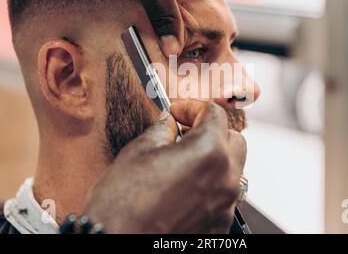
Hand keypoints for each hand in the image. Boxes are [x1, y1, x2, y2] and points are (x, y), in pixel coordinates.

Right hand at [84, 100, 246, 233]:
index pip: (215, 114)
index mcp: (209, 152)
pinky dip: (209, 184)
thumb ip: (160, 131)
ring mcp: (225, 205)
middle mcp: (225, 179)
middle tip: (184, 131)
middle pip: (232, 140)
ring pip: (230, 169)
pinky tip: (184, 187)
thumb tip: (168, 122)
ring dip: (212, 158)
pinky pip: (223, 196)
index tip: (178, 111)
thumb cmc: (122, 206)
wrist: (115, 244)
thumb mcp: (137, 152)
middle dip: (211, 130)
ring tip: (182, 160)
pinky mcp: (219, 226)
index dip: (193, 107)